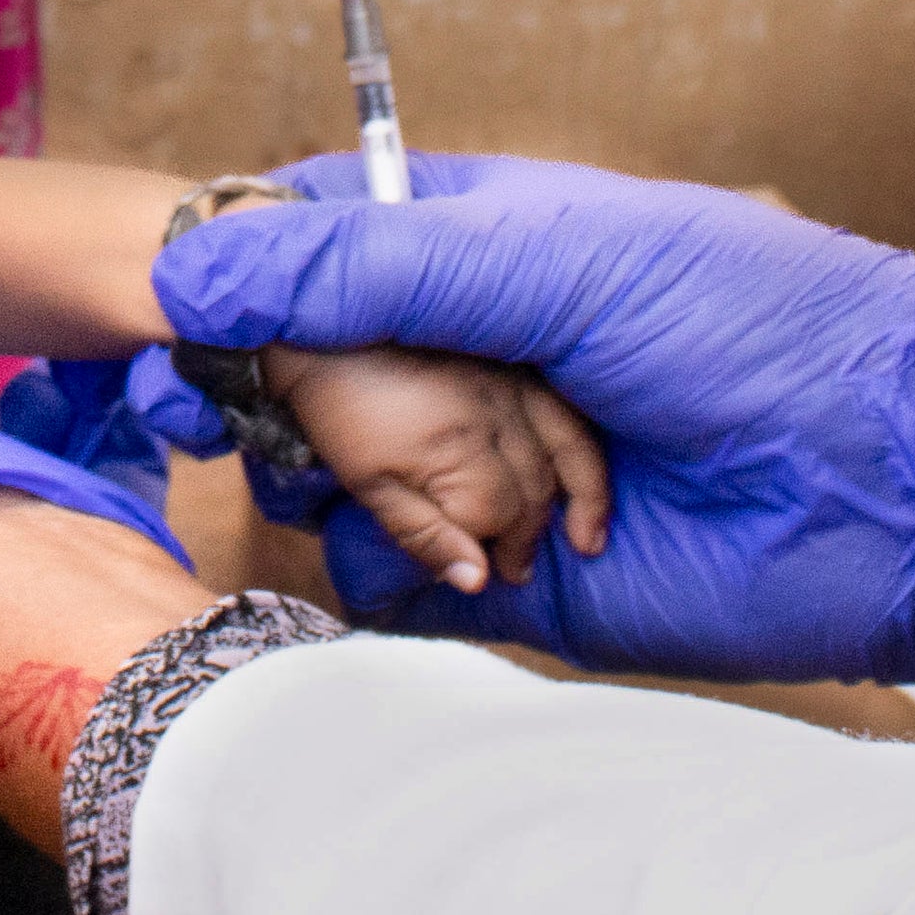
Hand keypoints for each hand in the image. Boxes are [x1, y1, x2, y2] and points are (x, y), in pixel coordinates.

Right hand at [158, 158, 914, 692]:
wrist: (904, 485)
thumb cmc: (763, 326)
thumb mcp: (557, 257)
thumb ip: (375, 266)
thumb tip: (197, 267)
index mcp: (477, 247)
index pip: (312, 245)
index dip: (236, 276)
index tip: (179, 308)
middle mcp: (468, 358)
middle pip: (299, 371)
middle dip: (259, 391)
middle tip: (228, 412)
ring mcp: (486, 470)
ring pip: (332, 479)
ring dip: (347, 482)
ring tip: (413, 480)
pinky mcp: (515, 583)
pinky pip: (394, 578)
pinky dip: (401, 567)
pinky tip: (468, 553)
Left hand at [260, 342, 610, 599]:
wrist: (325, 332)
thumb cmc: (341, 413)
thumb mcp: (369, 487)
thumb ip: (425, 536)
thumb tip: (477, 582)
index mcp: (456, 452)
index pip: (498, 519)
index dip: (496, 552)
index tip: (489, 572)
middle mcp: (494, 418)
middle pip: (534, 492)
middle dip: (530, 538)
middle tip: (519, 569)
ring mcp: (509, 386)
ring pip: (566, 450)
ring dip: (584, 498)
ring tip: (587, 538)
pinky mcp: (514, 363)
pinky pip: (567, 409)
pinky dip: (584, 446)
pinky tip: (588, 471)